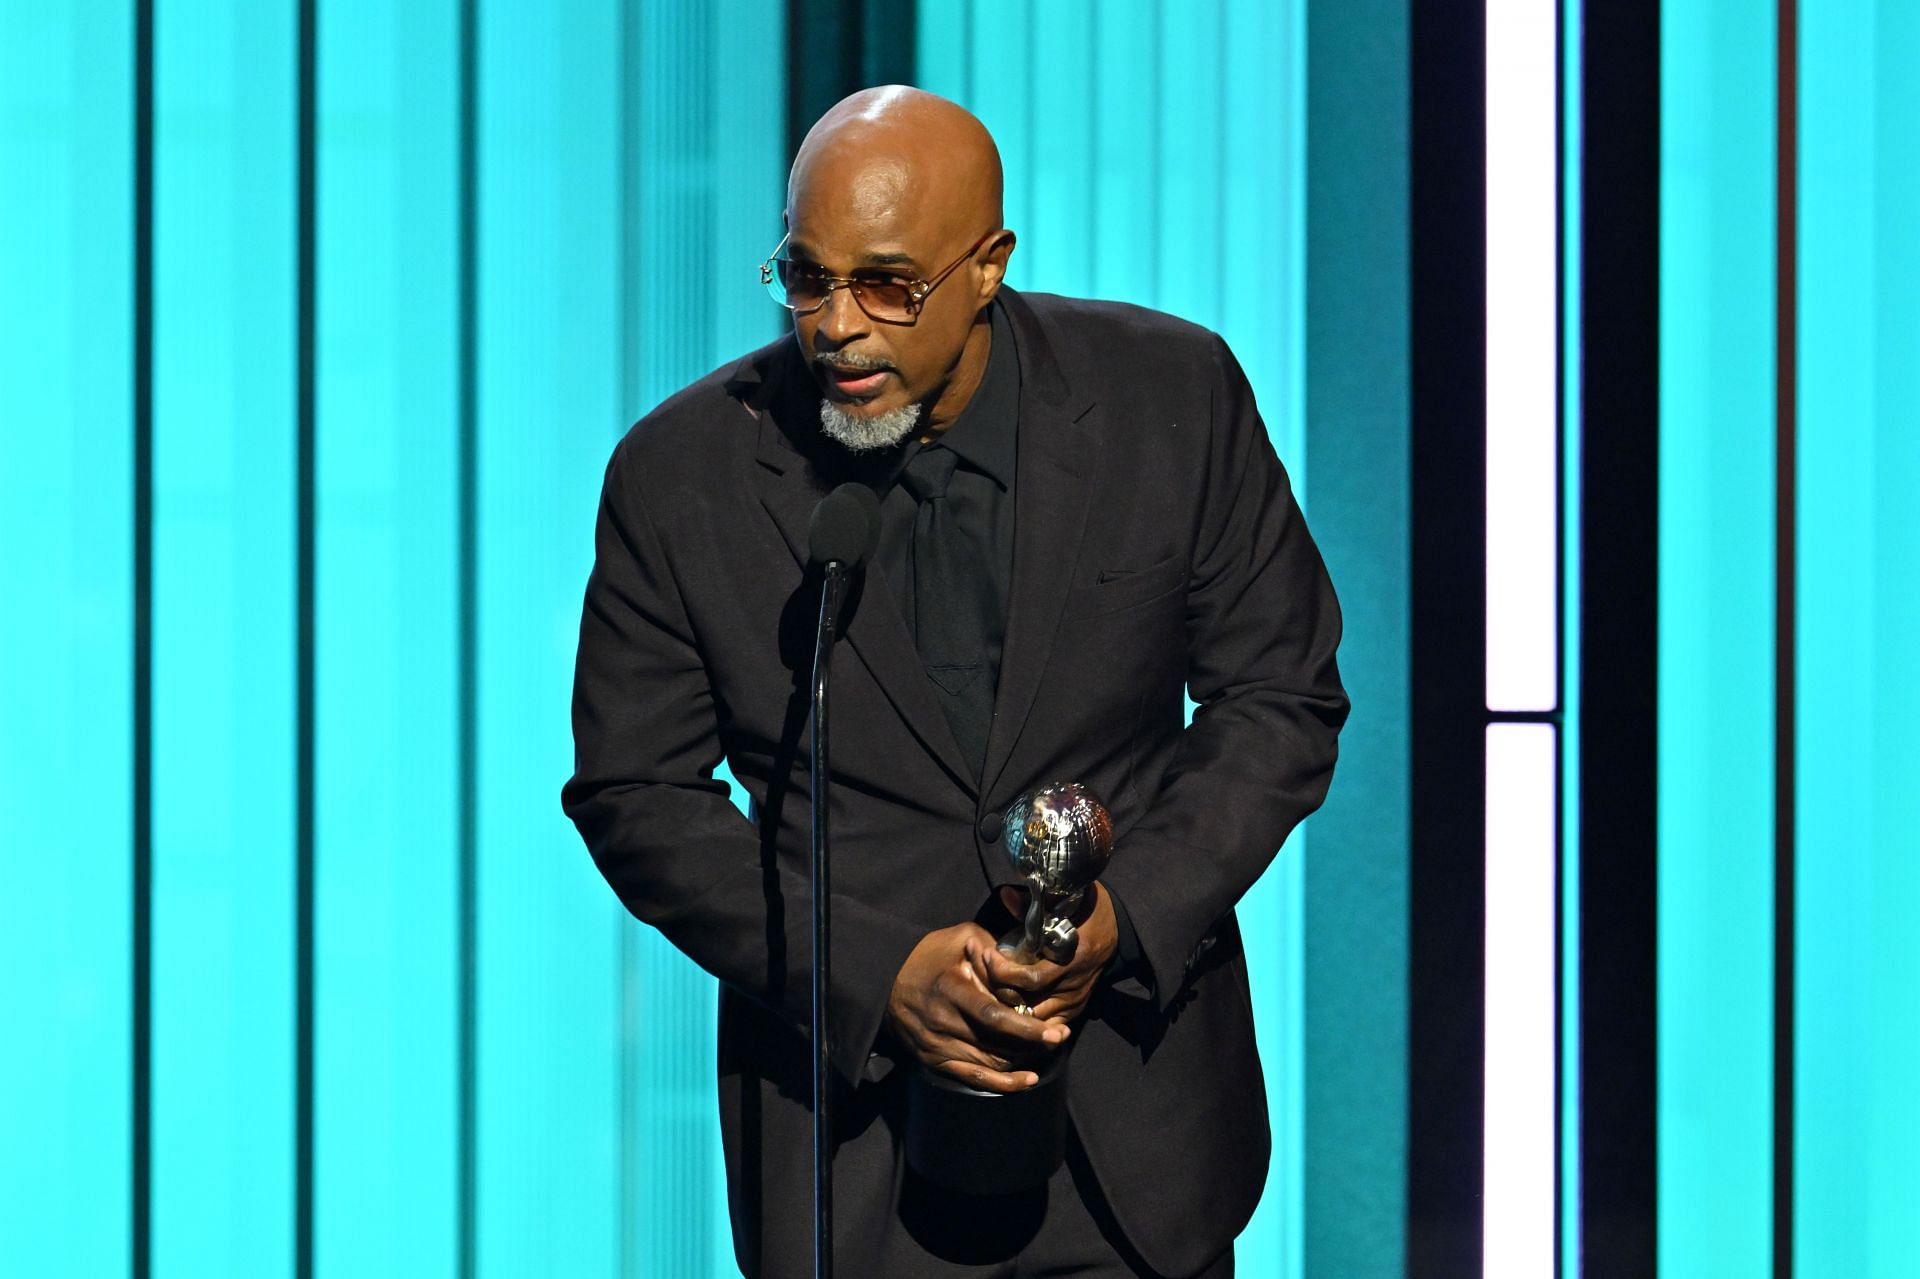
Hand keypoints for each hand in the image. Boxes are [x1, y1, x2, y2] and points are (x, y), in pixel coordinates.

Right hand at [885, 922, 1071, 1093]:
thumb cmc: (929, 954)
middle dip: (1034, 1044)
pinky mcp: (935, 1060)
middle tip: (1061, 1036)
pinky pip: (974, 1078)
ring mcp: (937, 1046)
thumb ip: (993, 951)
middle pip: (997, 1044)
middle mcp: (943, 1023)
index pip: (995, 1017)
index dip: (1028, 1028)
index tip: (1056, 1032)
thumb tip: (1021, 969)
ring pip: (990, 1063)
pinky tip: (1027, 1080)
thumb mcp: (961, 937)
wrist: (885, 978)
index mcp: (951, 991)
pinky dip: (1003, 1083)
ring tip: (1048, 1050)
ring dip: (1023, 1061)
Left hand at [979, 883, 1118, 1024]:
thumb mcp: (1064, 902)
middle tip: (976, 972)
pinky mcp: (1074, 1010)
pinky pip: (1045, 1026)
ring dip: (1007, 1007)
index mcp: (1071, 958)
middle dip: (996, 989)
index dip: (1002, 971)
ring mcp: (1073, 1001)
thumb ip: (1033, 905)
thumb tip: (1005, 894)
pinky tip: (1006, 1009)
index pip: (1030, 978)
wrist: (1118, 930)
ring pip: (1032, 1019)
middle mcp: (1072, 986)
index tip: (986, 954)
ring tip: (985, 990)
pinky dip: (1024, 1022)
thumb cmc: (1088, 912)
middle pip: (1026, 1002)